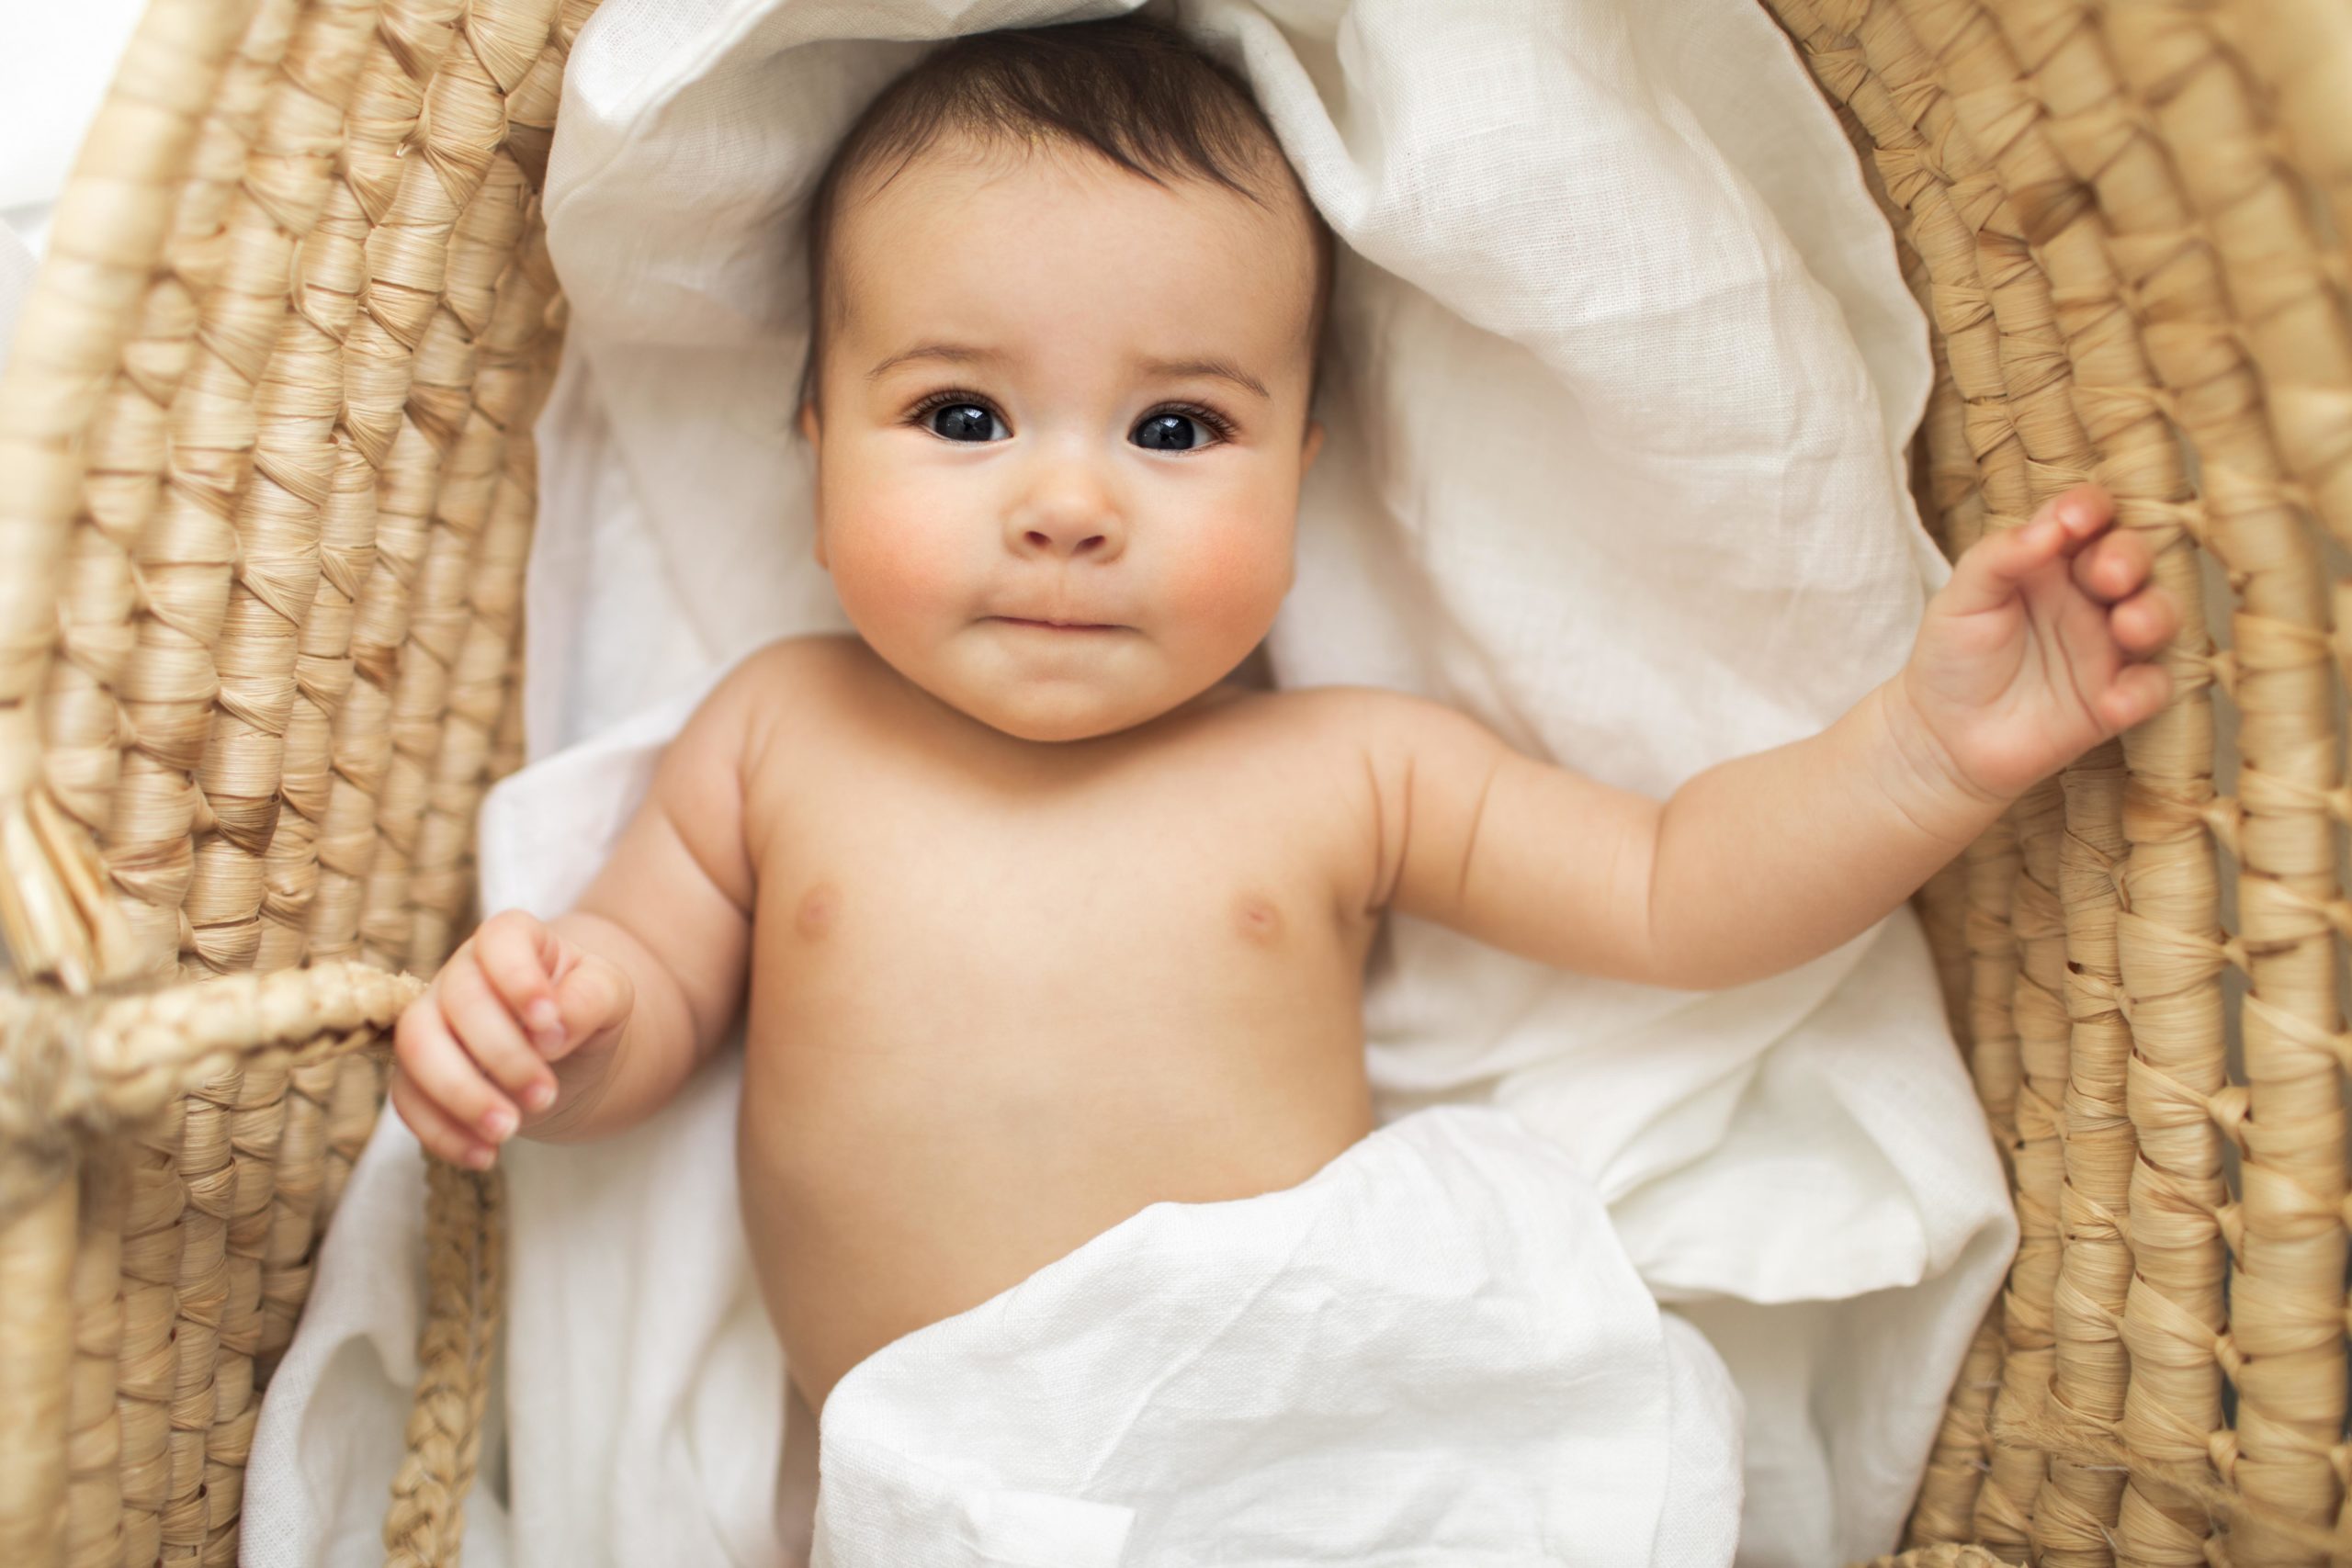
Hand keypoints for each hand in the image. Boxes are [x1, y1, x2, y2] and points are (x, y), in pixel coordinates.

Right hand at [390, 908, 634, 1169]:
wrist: (569, 1058)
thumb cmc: (586, 1014)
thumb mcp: (611, 998)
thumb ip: (590, 999)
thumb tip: (553, 1028)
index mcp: (512, 940)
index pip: (500, 940)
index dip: (519, 981)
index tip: (551, 1027)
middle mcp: (461, 972)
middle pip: (458, 1001)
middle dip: (501, 1055)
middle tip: (544, 1095)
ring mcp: (431, 1019)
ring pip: (416, 1047)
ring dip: (460, 1094)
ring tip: (509, 1130)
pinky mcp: (416, 1072)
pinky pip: (406, 1097)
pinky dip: (441, 1131)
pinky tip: (484, 1155)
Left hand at [1897, 483, 2179, 805]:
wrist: (1941, 737)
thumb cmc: (1951, 656)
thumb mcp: (1961, 599)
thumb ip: (1998, 557)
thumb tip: (2050, 526)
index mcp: (2050, 560)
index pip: (2085, 518)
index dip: (2090, 509)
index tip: (2076, 519)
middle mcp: (2088, 596)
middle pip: (2130, 557)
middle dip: (2129, 557)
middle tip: (2108, 575)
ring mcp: (2107, 646)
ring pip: (2157, 615)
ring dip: (2154, 614)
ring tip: (2128, 627)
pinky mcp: (2115, 698)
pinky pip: (2151, 688)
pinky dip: (2143, 691)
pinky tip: (2115, 700)